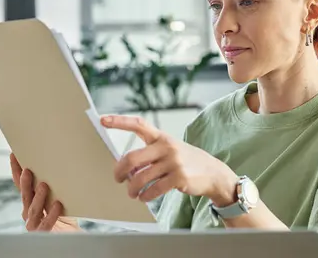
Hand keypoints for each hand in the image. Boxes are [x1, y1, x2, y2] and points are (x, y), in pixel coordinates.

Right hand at [10, 153, 80, 231]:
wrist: (70, 237)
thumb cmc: (64, 216)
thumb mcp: (59, 197)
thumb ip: (57, 185)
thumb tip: (63, 163)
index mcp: (31, 201)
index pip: (21, 185)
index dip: (16, 171)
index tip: (14, 155)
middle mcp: (30, 212)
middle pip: (25, 195)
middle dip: (25, 182)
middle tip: (28, 170)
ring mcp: (34, 223)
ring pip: (33, 209)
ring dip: (38, 197)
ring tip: (44, 185)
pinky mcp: (43, 233)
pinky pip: (46, 223)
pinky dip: (51, 214)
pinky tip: (58, 205)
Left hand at [100, 115, 238, 205]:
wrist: (213, 173)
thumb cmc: (187, 161)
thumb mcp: (171, 150)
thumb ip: (150, 154)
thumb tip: (126, 168)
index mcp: (162, 137)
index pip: (138, 124)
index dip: (119, 122)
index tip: (103, 120)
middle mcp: (167, 147)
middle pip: (132, 158)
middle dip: (120, 171)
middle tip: (118, 179)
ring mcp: (173, 162)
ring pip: (140, 178)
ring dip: (132, 189)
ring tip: (132, 192)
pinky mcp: (179, 177)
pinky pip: (153, 190)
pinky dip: (145, 196)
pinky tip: (144, 197)